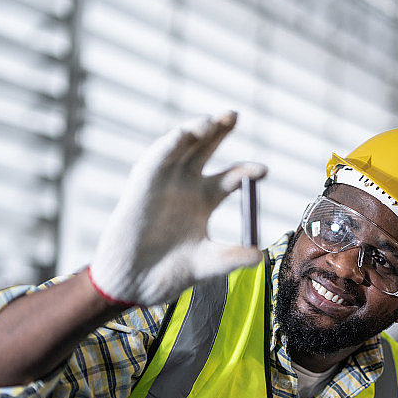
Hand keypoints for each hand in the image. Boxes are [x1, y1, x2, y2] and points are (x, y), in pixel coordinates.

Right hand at [88, 112, 266, 305]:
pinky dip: (170, 145)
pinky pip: (157, 159)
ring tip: (211, 121)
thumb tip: (260, 255)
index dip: (248, 171)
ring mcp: (164, 182)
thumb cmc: (170, 272)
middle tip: (234, 115)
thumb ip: (232, 257)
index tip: (262, 171)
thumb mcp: (208, 264)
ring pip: (182, 146)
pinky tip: (184, 135)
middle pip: (206, 148)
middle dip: (220, 130)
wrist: (134, 282)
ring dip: (195, 130)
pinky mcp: (143, 185)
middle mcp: (186, 185)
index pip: (232, 177)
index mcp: (205, 200)